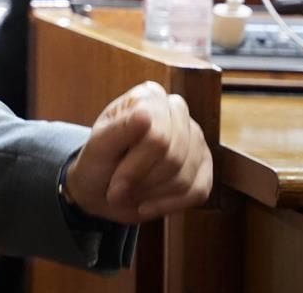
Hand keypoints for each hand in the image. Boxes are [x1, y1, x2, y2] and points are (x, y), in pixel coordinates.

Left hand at [62, 81, 212, 224]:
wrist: (101, 190)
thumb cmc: (98, 162)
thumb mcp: (98, 147)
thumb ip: (120, 130)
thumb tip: (145, 114)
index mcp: (149, 97)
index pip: (157, 137)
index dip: (135, 167)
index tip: (114, 184)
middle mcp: (177, 112)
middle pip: (174, 157)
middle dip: (143, 182)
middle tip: (118, 192)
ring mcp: (195, 139)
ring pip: (185, 178)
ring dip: (152, 195)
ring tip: (131, 193)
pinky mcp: (205, 167)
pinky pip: (198, 192)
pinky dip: (168, 205)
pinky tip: (148, 203)